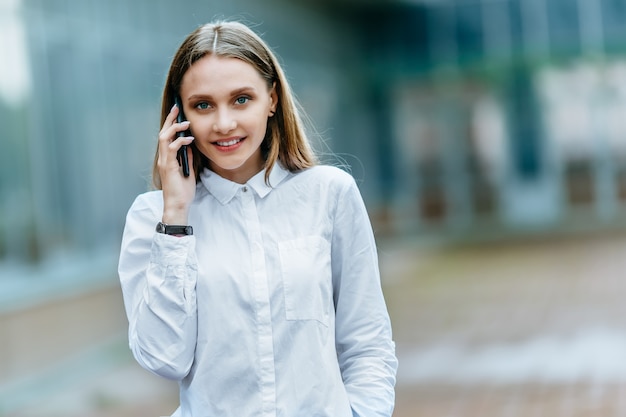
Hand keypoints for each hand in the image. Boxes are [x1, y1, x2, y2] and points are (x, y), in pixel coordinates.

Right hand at [157, 104, 195, 224]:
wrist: (178, 205)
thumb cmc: (182, 191)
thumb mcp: (188, 170)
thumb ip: (187, 158)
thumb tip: (190, 145)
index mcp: (167, 158)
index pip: (167, 137)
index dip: (171, 124)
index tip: (178, 113)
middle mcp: (163, 158)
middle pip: (163, 133)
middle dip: (170, 120)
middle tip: (177, 108)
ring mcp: (164, 162)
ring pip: (164, 138)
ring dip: (175, 128)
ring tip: (186, 123)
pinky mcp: (168, 166)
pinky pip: (172, 148)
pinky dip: (180, 141)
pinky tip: (190, 139)